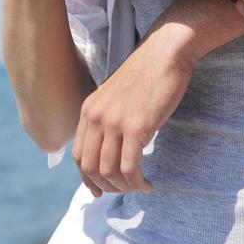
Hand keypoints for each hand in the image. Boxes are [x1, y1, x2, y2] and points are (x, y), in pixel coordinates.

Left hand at [72, 40, 193, 196]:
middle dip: (107, 186)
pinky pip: (130, 168)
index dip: (88, 178)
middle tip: (126, 188)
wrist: (164, 53)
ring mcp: (115, 123)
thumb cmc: (146, 73)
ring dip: (125, 187)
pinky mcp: (137, 127)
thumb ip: (109, 118)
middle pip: (90, 168)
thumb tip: (114, 148)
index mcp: (88, 110)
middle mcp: (96, 117)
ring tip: (140, 186)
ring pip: (109, 171)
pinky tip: (148, 184)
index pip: (78, 155)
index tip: (101, 189)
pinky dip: (137, 183)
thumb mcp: (115, 95)